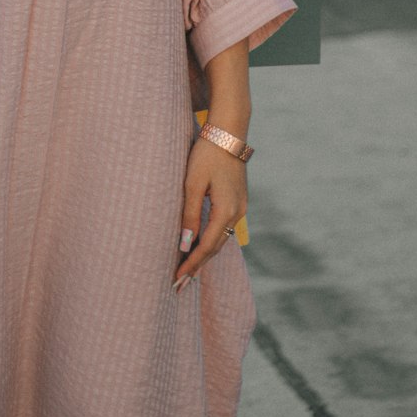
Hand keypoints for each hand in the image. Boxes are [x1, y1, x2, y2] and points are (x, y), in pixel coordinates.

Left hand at [172, 139, 246, 291]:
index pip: (206, 247)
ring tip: (188, 271)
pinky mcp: (238, 200)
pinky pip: (223, 227)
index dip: (191, 265)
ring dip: (204, 254)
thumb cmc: (207, 154)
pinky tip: (201, 245)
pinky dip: (211, 240)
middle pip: (215, 247)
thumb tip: (185, 245)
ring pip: (220, 238)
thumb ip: (189, 214)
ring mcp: (240, 207)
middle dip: (197, 266)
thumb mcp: (193, 183)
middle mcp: (237, 213)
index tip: (176, 280)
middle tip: (179, 285)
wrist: (228, 131)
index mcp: (226, 211)